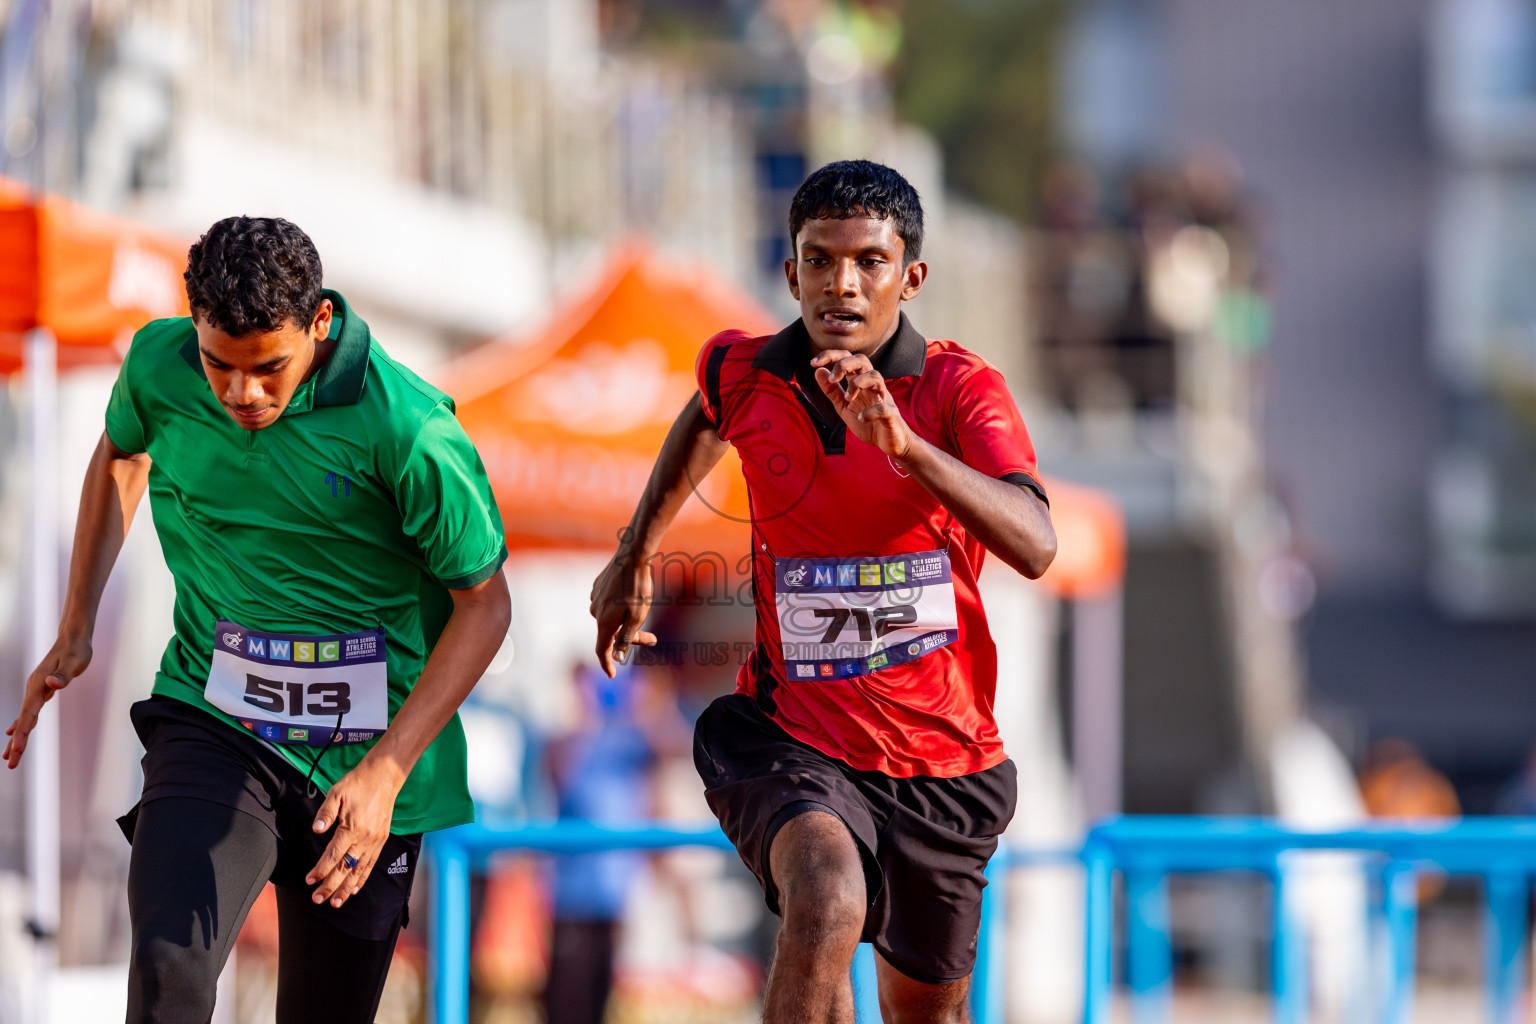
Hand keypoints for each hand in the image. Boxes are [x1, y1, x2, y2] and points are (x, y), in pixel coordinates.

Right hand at [4, 631, 91, 768]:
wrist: (72, 638)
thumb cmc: (76, 650)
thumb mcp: (74, 662)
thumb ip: (63, 675)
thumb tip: (52, 684)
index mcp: (39, 685)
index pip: (28, 714)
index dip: (22, 732)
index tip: (17, 749)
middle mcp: (34, 689)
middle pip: (23, 720)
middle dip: (16, 743)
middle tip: (10, 763)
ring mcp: (36, 690)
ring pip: (24, 718)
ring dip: (17, 737)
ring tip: (8, 756)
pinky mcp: (41, 690)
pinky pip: (28, 712)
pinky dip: (20, 724)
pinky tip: (13, 733)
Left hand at [305, 756, 403, 907]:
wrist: (385, 776)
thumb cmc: (358, 783)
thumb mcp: (336, 793)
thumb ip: (325, 813)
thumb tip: (316, 829)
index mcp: (352, 828)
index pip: (333, 855)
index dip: (321, 870)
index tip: (310, 881)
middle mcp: (365, 838)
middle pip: (345, 868)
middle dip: (331, 886)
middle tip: (318, 899)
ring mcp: (374, 841)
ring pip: (359, 870)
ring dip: (346, 888)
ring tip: (336, 903)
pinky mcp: (381, 840)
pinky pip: (371, 864)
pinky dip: (362, 878)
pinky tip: (355, 889)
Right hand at [590, 550, 657, 677]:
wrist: (632, 556)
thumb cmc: (638, 588)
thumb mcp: (637, 616)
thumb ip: (626, 638)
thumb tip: (617, 657)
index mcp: (605, 622)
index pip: (602, 650)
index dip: (607, 664)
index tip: (612, 675)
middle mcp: (596, 612)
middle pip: (611, 633)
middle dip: (631, 638)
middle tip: (653, 639)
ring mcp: (595, 598)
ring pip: (611, 618)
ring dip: (625, 621)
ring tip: (643, 609)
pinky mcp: (598, 587)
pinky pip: (608, 604)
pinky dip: (619, 607)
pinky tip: (630, 596)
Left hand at [811, 350, 914, 457]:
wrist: (888, 442)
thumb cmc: (868, 422)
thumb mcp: (843, 406)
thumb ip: (831, 390)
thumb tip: (818, 371)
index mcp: (860, 382)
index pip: (848, 358)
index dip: (831, 356)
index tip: (813, 363)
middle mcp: (872, 385)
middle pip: (862, 360)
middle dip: (844, 364)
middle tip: (832, 379)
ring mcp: (883, 398)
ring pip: (875, 377)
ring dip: (857, 383)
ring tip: (848, 398)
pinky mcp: (891, 414)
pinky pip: (883, 407)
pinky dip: (871, 411)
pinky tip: (861, 418)